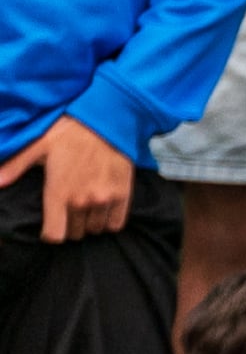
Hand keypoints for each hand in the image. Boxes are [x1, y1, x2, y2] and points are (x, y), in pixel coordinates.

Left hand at [0, 117, 133, 240]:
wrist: (106, 119)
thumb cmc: (70, 131)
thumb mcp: (37, 145)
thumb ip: (15, 167)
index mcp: (58, 192)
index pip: (54, 234)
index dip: (49, 234)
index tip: (50, 226)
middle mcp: (82, 201)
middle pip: (75, 233)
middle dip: (69, 226)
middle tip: (67, 213)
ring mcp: (104, 199)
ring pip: (94, 229)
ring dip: (88, 223)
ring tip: (85, 210)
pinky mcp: (123, 195)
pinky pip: (116, 223)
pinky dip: (108, 221)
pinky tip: (102, 210)